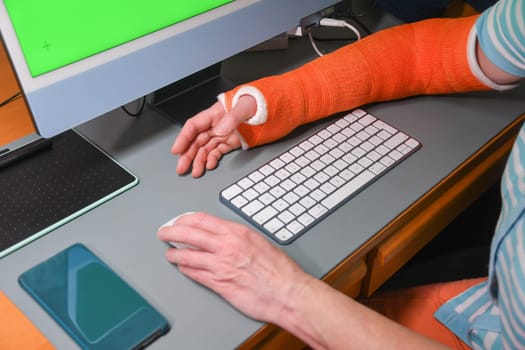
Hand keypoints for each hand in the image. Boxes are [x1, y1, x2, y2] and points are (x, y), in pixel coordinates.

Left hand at [157, 212, 311, 323]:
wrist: (287, 292)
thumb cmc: (279, 270)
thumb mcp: (258, 241)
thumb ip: (237, 237)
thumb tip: (222, 235)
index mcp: (236, 233)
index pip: (201, 220)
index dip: (185, 220)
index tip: (179, 221)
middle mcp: (226, 247)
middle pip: (189, 235)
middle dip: (171, 232)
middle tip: (164, 233)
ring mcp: (220, 266)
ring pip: (188, 256)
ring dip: (174, 254)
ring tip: (169, 253)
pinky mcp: (219, 284)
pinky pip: (195, 275)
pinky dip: (185, 270)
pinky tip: (182, 268)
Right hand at [171, 95, 256, 176]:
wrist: (269, 107)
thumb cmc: (255, 102)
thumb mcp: (245, 106)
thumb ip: (232, 117)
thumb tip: (220, 130)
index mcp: (215, 113)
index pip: (193, 126)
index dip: (183, 138)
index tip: (177, 150)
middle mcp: (216, 125)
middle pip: (196, 141)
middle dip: (187, 155)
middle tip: (181, 167)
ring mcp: (222, 134)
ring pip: (204, 149)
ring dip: (198, 161)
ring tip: (195, 172)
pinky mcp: (230, 142)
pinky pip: (217, 152)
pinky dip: (212, 160)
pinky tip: (209, 166)